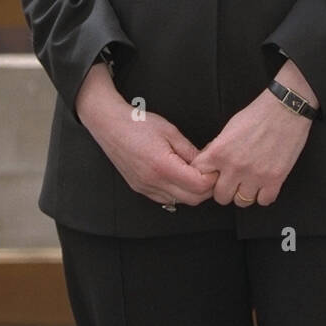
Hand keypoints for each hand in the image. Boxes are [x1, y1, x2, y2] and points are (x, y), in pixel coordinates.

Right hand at [75, 63, 216, 206]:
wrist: (111, 126)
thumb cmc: (139, 124)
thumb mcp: (171, 132)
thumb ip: (190, 151)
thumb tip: (207, 163)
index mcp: (163, 166)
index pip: (198, 186)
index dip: (212, 178)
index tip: (215, 167)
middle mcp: (154, 182)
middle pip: (192, 199)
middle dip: (206, 188)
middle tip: (210, 171)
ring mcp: (146, 188)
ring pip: (180, 201)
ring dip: (192, 191)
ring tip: (194, 172)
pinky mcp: (140, 189)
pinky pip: (166, 199)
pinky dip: (178, 192)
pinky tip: (179, 176)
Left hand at [190, 66, 316, 206]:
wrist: (285, 108)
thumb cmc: (258, 114)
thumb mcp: (229, 128)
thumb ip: (218, 148)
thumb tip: (210, 165)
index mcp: (220, 151)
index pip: (201, 177)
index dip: (207, 177)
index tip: (214, 176)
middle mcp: (235, 166)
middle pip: (221, 197)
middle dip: (226, 189)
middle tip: (233, 180)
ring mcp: (255, 175)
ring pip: (241, 202)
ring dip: (245, 193)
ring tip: (250, 181)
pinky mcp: (275, 179)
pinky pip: (264, 201)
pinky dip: (264, 194)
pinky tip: (265, 183)